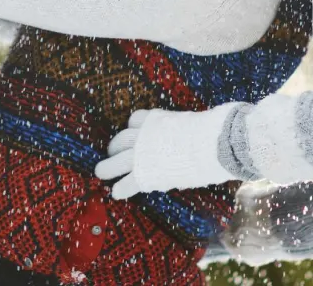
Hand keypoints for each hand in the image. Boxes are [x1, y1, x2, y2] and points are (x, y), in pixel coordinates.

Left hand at [94, 106, 241, 199]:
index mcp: (154, 119)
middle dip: (115, 146)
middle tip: (112, 152)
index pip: (135, 120)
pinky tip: (116, 193)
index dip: (133, 128)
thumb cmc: (209, 132)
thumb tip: (194, 132)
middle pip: (121, 139)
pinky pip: (127, 183)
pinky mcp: (144, 173)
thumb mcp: (190, 122)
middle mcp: (143, 134)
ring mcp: (141, 154)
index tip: (133, 133)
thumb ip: (182, 129)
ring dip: (107, 167)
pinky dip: (121, 188)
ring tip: (101, 172)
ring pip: (116, 160)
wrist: (212, 144)